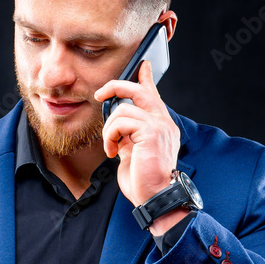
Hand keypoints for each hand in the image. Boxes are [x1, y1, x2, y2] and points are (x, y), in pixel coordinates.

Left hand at [94, 58, 181, 209]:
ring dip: (109, 130)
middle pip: (139, 91)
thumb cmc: (145, 181)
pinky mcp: (151, 133)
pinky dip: (111, 136)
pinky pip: (121, 123)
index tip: (143, 66)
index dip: (146, 78)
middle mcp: (163, 123)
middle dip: (117, 87)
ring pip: (123, 110)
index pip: (154, 95)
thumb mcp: (134, 153)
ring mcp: (159, 126)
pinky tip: (113, 152)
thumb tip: (118, 128)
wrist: (155, 198)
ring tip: (110, 147)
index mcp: (161, 127)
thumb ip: (129, 137)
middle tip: (100, 94)